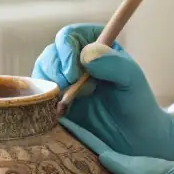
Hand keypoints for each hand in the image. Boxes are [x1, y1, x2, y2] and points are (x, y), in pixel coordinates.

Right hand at [32, 23, 173, 160]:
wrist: (132, 138)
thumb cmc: (136, 104)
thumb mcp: (131, 80)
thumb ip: (114, 63)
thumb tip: (87, 54)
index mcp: (94, 45)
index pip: (70, 35)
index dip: (66, 49)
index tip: (74, 72)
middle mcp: (75, 60)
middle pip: (51, 54)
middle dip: (56, 70)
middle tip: (69, 89)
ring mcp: (63, 81)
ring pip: (41, 74)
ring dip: (48, 86)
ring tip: (65, 103)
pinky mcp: (54, 102)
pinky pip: (38, 96)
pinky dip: (42, 102)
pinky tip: (59, 112)